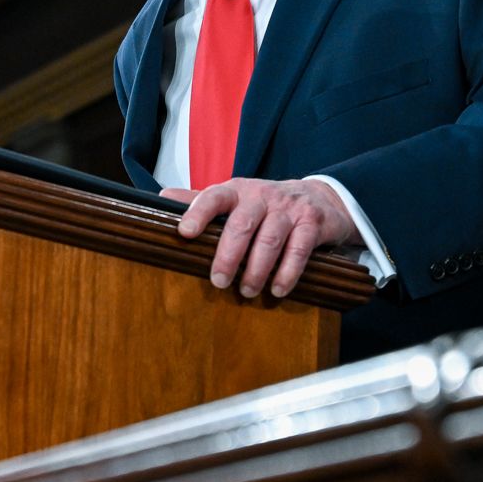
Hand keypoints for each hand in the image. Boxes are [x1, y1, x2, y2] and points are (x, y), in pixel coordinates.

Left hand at [163, 178, 358, 299]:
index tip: (184, 233)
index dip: (198, 212)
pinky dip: (287, 272)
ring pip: (269, 239)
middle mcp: (262, 196)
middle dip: (228, 255)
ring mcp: (289, 208)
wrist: (319, 197)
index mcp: (238, 191)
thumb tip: (163, 197)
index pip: (214, 196)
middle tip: (218, 281)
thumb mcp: (236, 198)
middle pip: (241, 224)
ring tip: (246, 291)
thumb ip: (201, 200)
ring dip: (256, 269)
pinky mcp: (312, 222)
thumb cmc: (267, 204)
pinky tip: (277, 289)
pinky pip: (298, 249)